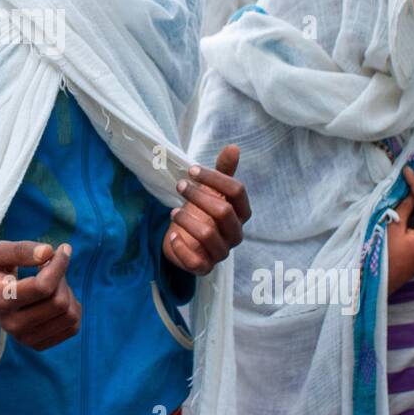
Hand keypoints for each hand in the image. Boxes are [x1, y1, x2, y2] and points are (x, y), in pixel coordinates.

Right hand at [0, 241, 80, 351]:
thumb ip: (21, 250)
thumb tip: (49, 252)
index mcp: (1, 300)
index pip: (43, 287)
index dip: (59, 264)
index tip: (63, 248)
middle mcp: (13, 325)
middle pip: (59, 302)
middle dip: (62, 278)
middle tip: (50, 267)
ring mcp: (26, 338)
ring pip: (70, 315)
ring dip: (68, 293)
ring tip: (52, 283)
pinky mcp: (38, 345)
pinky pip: (73, 327)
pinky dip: (71, 308)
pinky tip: (55, 298)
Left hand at [164, 144, 250, 274]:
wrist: (185, 239)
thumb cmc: (201, 211)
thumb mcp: (211, 191)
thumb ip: (223, 171)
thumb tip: (233, 147)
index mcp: (241, 213)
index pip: (237, 191)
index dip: (215, 178)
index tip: (192, 170)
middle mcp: (235, 234)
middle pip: (224, 212)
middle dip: (199, 196)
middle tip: (179, 185)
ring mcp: (221, 252)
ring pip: (208, 235)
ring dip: (187, 219)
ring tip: (173, 211)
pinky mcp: (204, 267)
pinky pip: (195, 261)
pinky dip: (181, 247)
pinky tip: (172, 235)